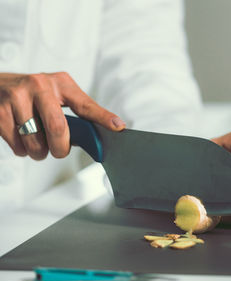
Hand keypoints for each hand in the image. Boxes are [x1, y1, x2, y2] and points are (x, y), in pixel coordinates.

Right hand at [0, 72, 124, 159]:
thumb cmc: (32, 95)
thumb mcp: (55, 96)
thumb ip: (73, 115)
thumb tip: (93, 139)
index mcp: (60, 83)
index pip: (86, 105)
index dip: (103, 118)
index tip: (118, 127)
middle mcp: (40, 85)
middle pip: (59, 129)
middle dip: (61, 149)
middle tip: (59, 150)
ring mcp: (17, 97)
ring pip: (36, 143)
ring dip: (39, 152)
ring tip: (37, 142)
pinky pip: (18, 146)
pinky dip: (22, 150)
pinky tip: (21, 137)